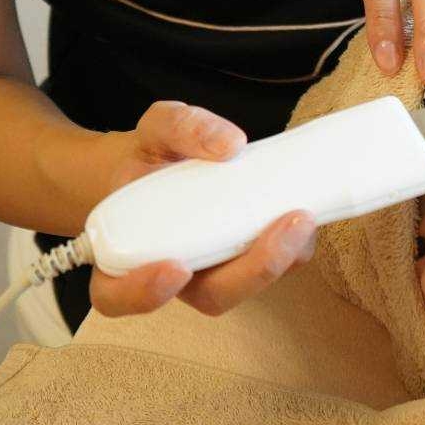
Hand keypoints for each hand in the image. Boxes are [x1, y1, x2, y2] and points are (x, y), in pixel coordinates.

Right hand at [88, 101, 316, 317]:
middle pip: (208, 296)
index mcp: (124, 254)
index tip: (175, 268)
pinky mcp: (244, 259)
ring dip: (280, 259)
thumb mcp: (157, 128)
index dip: (142, 294)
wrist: (164, 165)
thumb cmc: (153, 155)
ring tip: (304, 216)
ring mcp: (211, 272)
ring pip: (246, 286)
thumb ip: (183, 128)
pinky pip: (269, 265)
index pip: (118, 296)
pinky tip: (306, 208)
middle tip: (288, 226)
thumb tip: (230, 144)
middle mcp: (170, 275)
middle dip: (251, 271)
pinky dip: (291, 246)